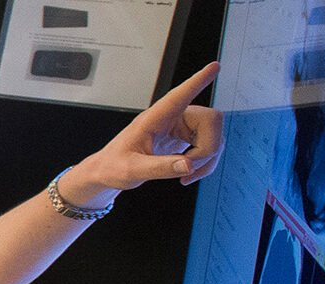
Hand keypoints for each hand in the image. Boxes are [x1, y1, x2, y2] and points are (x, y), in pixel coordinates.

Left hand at [68, 62, 223, 203]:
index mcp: (153, 119)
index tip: (214, 66)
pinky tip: (189, 173)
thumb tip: (187, 165)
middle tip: (190, 168)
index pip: (178, 96)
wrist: (109, 173)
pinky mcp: (186, 139)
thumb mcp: (131, 171)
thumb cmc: (113, 167)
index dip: (197, 82)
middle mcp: (172, 118)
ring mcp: (181, 127)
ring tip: (186, 176)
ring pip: (214, 134)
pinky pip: (209, 146)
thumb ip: (158, 168)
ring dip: (207, 158)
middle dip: (208, 147)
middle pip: (210, 120)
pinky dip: (205, 162)